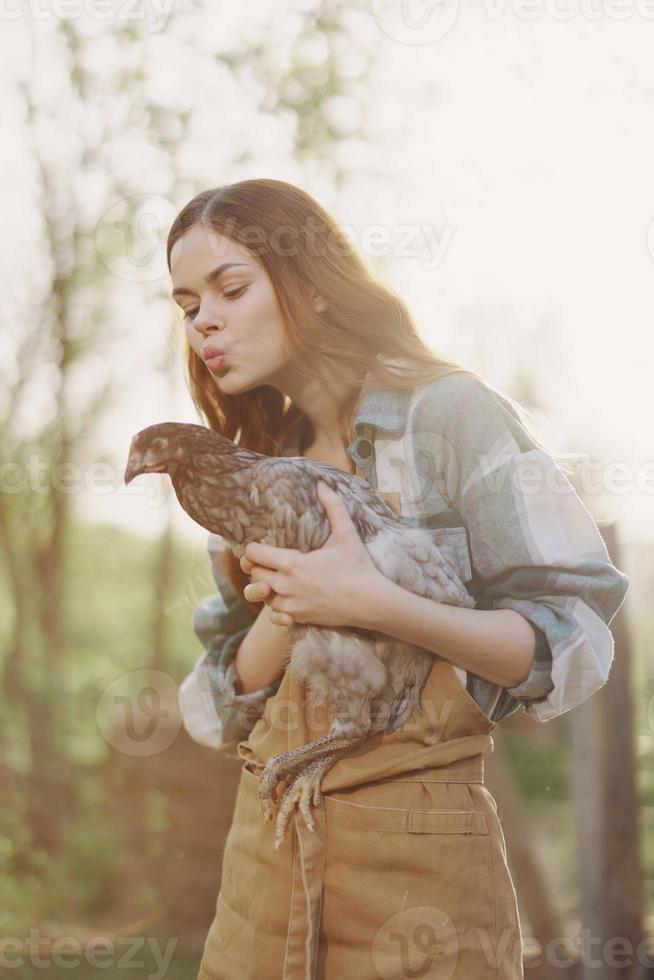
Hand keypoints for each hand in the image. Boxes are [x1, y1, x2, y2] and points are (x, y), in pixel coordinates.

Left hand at [240, 480, 382, 627]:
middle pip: (254, 574)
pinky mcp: (298, 618)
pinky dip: (275, 608)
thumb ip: (333, 506)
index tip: (261, 544)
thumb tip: (321, 483)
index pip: (254, 555)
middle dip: (257, 565)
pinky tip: (286, 598)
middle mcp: (286, 586)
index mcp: (293, 564)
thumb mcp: (346, 534)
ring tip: (276, 576)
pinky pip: (273, 615)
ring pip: (262, 595)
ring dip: (265, 585)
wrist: (371, 603)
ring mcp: (291, 605)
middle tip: (268, 558)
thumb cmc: (358, 567)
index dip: (253, 548)